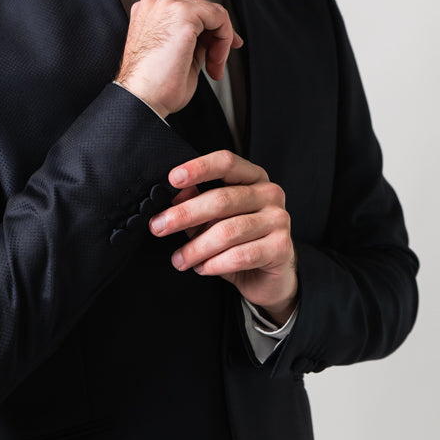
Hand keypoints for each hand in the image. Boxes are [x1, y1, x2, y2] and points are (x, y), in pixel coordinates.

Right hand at [116, 0, 241, 117]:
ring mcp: (167, 5)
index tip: (218, 50)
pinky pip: (218, 16)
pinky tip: (214, 60)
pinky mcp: (183, 14)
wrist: (143, 99)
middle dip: (216, 38)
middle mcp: (156, 4)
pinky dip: (224, 39)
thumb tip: (211, 37)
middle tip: (216, 63)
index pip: (189, 12)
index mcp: (150, 13)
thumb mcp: (177, 54)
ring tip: (212, 67)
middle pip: (202, 11)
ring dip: (220, 42)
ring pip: (213, 12)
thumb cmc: (152, 86)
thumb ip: (193, 38)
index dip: (209, 32)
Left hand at [149, 150, 297, 325]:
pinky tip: (202, 268)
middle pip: (222, 199)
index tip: (172, 178)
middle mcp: (270, 193)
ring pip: (227, 231)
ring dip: (196, 248)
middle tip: (158, 227)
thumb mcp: (213, 219)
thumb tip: (176, 192)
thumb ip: (196, 203)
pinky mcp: (281, 248)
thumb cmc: (238, 240)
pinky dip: (214, 264)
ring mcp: (279, 220)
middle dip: (184, 214)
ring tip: (179, 259)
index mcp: (253, 177)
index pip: (226, 162)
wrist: (268, 277)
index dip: (199, 168)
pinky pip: (239, 256)